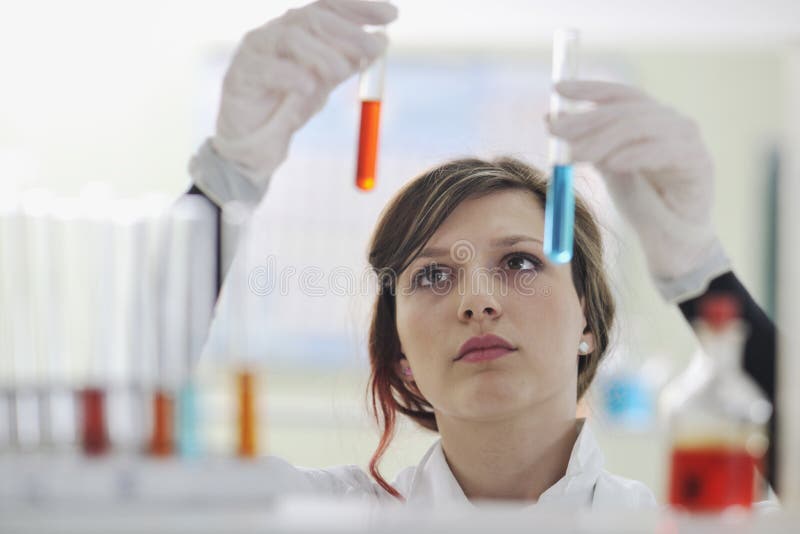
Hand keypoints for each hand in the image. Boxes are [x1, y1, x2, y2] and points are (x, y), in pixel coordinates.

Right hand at [209, 0, 396, 200]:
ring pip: (291, 37)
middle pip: (314, 17)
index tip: (393, 15)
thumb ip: (350, 62)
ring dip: (322, 53)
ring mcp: (257, 50)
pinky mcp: (241, 74)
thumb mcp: (326, 82)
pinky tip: (309, 86)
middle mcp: (278, 31)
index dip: (361, 6)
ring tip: (342, 72)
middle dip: (349, 31)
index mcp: (300, 29)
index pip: (331, 5)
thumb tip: (382, 40)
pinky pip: (267, 68)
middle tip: (375, 50)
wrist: (254, 141)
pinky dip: (291, 75)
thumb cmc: (288, 106)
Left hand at [547, 80, 729, 299]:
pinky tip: (611, 163)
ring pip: (639, 127)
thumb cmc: (641, 200)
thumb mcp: (606, 165)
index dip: (587, 89)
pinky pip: (662, 152)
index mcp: (649, 116)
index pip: (617, 94)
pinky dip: (634, 155)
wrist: (670, 238)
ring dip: (603, 140)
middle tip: (555, 130)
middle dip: (585, 119)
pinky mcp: (697, 161)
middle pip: (624, 110)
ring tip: (576, 155)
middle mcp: (670, 120)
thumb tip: (551, 118)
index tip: (557, 90)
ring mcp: (687, 138)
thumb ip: (586, 141)